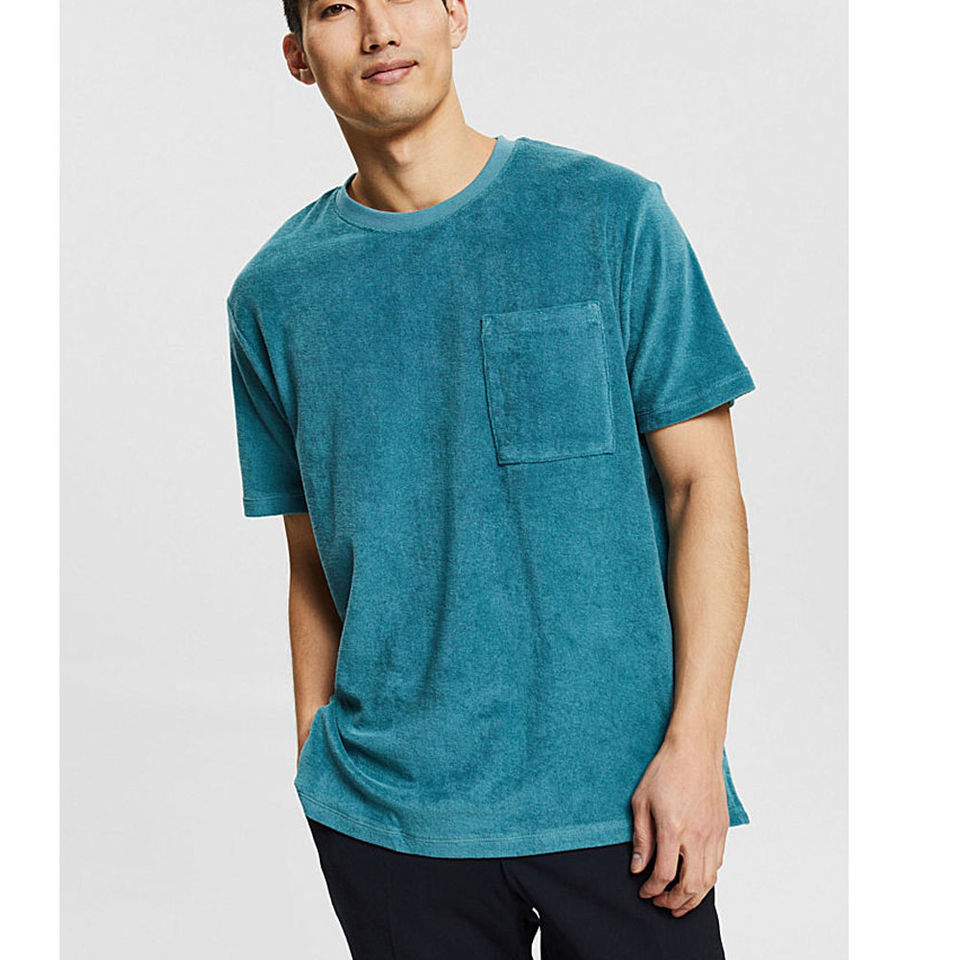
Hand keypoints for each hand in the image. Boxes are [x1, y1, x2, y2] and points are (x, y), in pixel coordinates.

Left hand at [629, 737, 728, 916]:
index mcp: (672, 829)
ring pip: (709, 880)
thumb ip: (641, 838)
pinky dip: (707, 879)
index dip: (653, 890)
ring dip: (694, 897)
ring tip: (680, 903)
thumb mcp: (641, 801)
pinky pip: (718, 863)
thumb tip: (638, 867)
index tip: (645, 892)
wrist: (694, 750)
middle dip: (674, 902)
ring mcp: (713, 833)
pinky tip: (696, 880)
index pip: (664, 875)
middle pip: (690, 886)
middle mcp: (696, 836)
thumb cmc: (666, 770)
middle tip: (661, 904)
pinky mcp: (722, 829)